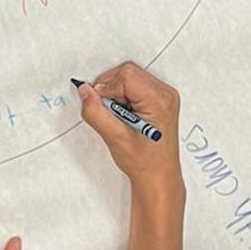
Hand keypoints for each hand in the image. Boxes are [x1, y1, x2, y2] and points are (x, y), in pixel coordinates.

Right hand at [77, 62, 180, 190]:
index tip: (103, 108)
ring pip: (129, 77)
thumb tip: (84, 90)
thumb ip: (96, 112)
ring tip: (119, 118)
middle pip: (128, 72)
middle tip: (111, 115)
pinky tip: (125, 116)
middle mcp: (165, 94)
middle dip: (111, 90)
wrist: (158, 177)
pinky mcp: (158, 98)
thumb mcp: (115, 138)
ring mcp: (164, 95)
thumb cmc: (144, 162)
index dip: (107, 88)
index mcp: (160, 101)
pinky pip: (133, 84)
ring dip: (116, 94)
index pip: (126, 75)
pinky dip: (122, 96)